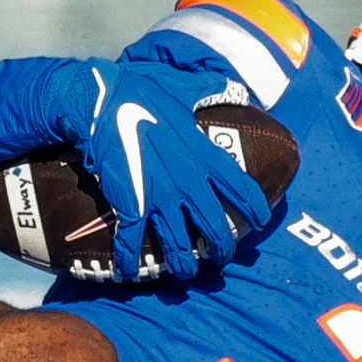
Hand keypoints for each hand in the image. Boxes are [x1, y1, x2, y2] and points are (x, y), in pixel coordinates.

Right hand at [70, 60, 275, 286]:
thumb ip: (212, 90)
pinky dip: (129, 261)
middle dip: (221, 248)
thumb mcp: (186, 87)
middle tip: (221, 259)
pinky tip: (128, 273)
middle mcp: (189, 182)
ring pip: (178, 244)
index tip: (257, 223)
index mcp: (205, 155)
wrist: (104, 103)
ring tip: (185, 274)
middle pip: (215, 226)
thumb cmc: (144, 91)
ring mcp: (160, 198)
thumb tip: (234, 89)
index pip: (242, 189)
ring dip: (183, 264)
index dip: (254, 210)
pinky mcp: (130, 206)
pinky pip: (132, 243)